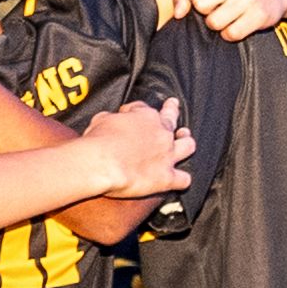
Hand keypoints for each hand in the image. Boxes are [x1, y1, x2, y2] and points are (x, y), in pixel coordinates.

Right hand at [79, 96, 193, 203]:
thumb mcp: (100, 120)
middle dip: (172, 112)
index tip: (127, 114)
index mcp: (145, 117)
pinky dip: (182, 179)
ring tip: (185, 141)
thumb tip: (109, 121)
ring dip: (186, 143)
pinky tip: (180, 180)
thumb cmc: (99, 141)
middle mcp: (161, 133)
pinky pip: (183, 180)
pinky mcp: (166, 178)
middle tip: (171, 108)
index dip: (135, 111)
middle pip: (172, 119)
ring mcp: (167, 156)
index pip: (144, 108)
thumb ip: (110, 119)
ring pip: (188, 146)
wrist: (102, 164)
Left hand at [177, 0, 282, 40]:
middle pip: (199, 5)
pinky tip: (239, 23)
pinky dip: (231, 34)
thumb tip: (178, 13)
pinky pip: (231, 34)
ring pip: (214, 22)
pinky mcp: (260, 15)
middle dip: (204, 12)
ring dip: (218, 25)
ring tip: (229, 16)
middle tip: (217, 8)